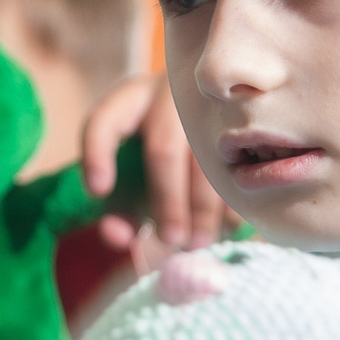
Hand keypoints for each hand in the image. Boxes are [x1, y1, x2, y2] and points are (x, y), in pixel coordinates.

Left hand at [81, 75, 233, 252]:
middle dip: (167, 200)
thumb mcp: (131, 169)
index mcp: (128, 102)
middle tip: (170, 238)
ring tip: (197, 243)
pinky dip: (231, 203)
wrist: (205, 111)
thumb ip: (119, 208)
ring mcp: (207, 105)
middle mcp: (167, 97)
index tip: (98, 191)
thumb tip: (119, 238)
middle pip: (164, 149)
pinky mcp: (241, 120)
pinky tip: (223, 227)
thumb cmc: (157, 150)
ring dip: (204, 209)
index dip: (97, 156)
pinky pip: (242, 165)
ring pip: (207, 159)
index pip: (103, 122)